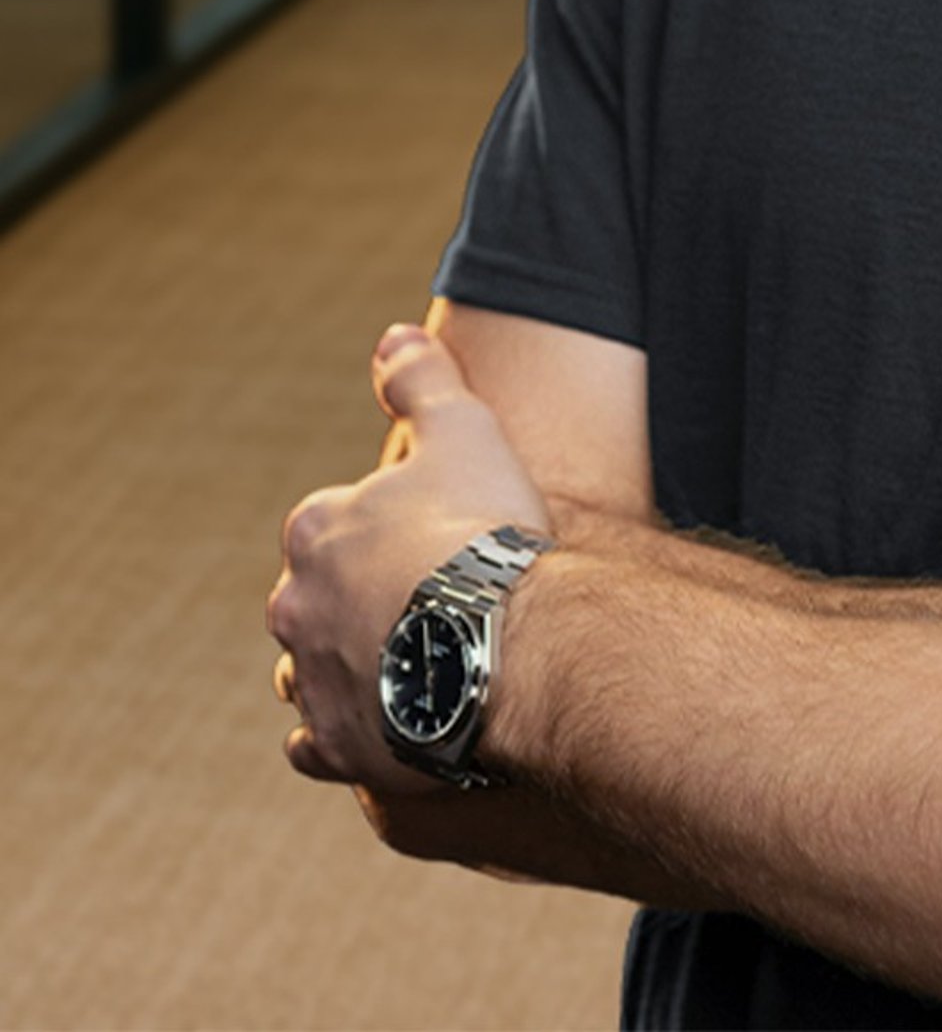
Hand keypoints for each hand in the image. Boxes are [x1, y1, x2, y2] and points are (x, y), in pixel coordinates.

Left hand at [268, 324, 552, 795]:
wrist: (507, 647)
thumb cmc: (484, 531)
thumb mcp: (463, 428)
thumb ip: (420, 378)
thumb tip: (391, 336)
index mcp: (316, 530)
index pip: (330, 523)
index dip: (382, 529)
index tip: (429, 539)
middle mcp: (294, 607)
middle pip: (313, 598)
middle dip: (353, 599)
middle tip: (423, 602)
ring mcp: (312, 681)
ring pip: (307, 669)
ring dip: (340, 664)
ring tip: (404, 663)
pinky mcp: (335, 745)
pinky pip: (316, 743)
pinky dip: (339, 733)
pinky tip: (380, 723)